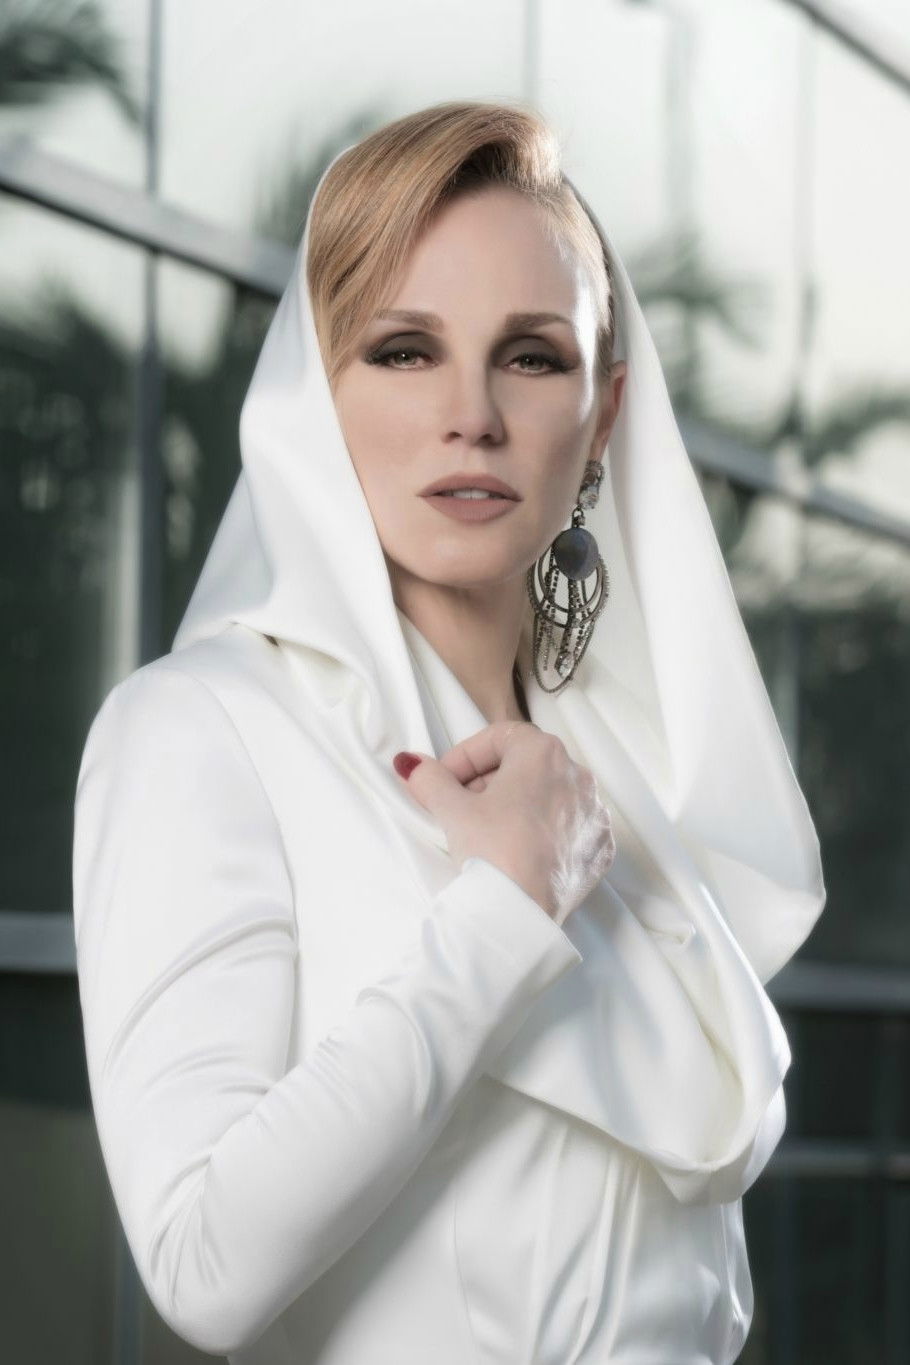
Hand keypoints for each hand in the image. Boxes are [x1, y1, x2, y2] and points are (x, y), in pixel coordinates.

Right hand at [395, 721, 615, 926]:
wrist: (522, 912)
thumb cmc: (491, 851)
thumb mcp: (452, 810)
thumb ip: (429, 778)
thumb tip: (412, 764)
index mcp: (543, 753)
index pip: (498, 737)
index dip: (465, 756)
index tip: (445, 780)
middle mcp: (577, 775)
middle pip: (525, 764)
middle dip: (489, 780)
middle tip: (461, 806)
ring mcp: (593, 812)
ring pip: (549, 795)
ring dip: (517, 804)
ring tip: (489, 832)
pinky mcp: (600, 846)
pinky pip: (568, 826)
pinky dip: (544, 831)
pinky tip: (521, 850)